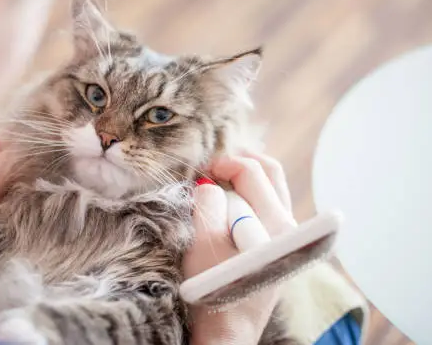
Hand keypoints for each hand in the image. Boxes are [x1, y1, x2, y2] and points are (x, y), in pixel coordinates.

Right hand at [184, 151, 295, 344]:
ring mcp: (286, 237)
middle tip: (210, 168)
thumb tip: (209, 183)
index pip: (253, 172)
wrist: (226, 333)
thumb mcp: (202, 244)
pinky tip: (228, 200)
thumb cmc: (212, 292)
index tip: (200, 171)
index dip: (224, 163)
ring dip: (245, 177)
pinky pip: (268, 206)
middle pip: (270, 173)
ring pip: (272, 187)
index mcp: (276, 226)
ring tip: (217, 178)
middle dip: (238, 162)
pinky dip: (249, 195)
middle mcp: (289, 228)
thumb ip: (208, 204)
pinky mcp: (278, 246)